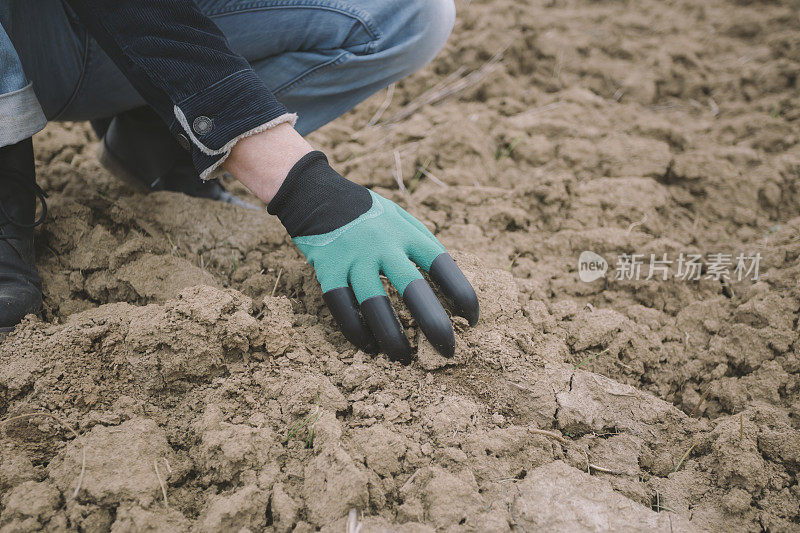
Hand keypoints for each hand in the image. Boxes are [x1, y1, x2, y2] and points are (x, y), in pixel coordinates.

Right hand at [266, 151, 478, 361]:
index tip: (471, 319)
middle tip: (448, 350)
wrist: (318, 195)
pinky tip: (368, 345)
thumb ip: (422, 244)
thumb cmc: (368, 212)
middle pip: (413, 288)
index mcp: (406, 233)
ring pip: (375, 305)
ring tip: (405, 359)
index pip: (442, 265)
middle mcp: (382, 245)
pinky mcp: (327, 269)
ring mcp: (353, 257)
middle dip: (434, 323)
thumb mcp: (401, 218)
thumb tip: (449, 279)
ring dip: (392, 337)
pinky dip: (356, 330)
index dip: (461, 294)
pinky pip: (342, 307)